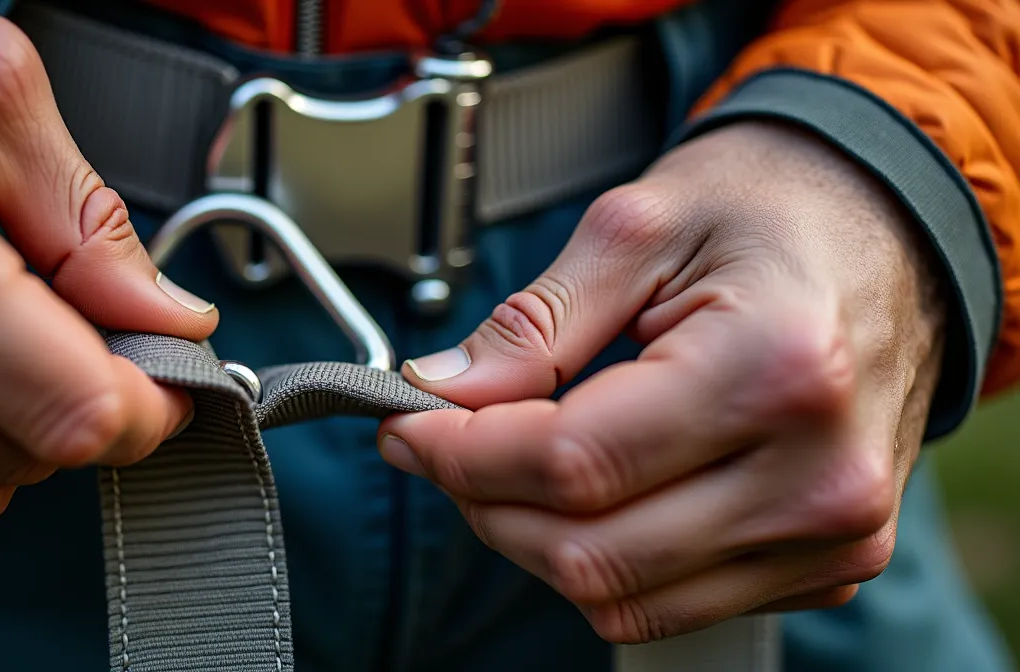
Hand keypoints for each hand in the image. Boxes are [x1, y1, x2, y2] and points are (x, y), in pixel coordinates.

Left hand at [378, 121, 946, 641]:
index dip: (464, 455)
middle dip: (484, 501)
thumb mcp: (638, 227)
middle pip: (589, 549)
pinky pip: (670, 603)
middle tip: (439, 442)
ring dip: (532, 538)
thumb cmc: (773, 213)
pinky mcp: (827, 564)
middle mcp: (819, 473)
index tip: (407, 426)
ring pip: (620, 595)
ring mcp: (832, 533)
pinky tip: (584, 490)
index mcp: (778, 366)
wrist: (888, 237)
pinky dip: (599, 559)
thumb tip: (441, 393)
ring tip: (505, 462)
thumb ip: (532, 322)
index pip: (575, 462)